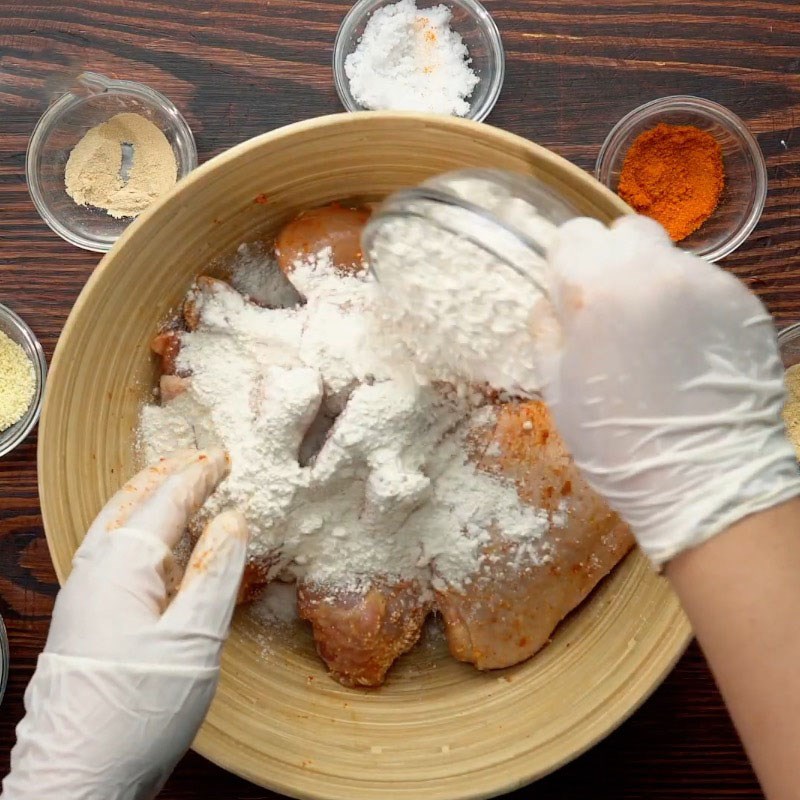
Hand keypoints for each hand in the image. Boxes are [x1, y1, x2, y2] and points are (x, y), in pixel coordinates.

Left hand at [2, 449, 247, 799]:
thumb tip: (233, 519)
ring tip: (181, 491)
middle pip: (130, 503)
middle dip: (166, 476)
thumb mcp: (193, 640)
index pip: (165, 502)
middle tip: (199, 461)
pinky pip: (115, 555)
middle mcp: (94, 571)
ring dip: (151, 501)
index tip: (223, 457)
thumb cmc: (137, 710)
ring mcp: (84, 596)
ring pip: (117, 527)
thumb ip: (216, 572)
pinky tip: (162, 552)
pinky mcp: (86, 621)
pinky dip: (143, 534)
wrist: (76, 780)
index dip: (198, 475)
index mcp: (121, 566)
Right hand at [536, 215, 799, 565]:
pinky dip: (689, 305)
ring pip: (667, 257)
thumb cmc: (616, 442)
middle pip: (624, 230)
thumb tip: (551, 303)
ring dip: (653, 284)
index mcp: (597, 292)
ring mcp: (704, 283)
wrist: (705, 477)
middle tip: (613, 311)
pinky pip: (703, 284)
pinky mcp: (742, 301)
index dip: (567, 264)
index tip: (572, 295)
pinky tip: (689, 348)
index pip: (573, 235)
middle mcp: (653, 273)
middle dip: (612, 262)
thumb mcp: (556, 390)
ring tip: (657, 337)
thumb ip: (547, 331)